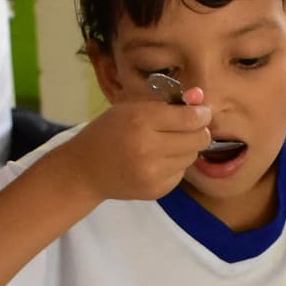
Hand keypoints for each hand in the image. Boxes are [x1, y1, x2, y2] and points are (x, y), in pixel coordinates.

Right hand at [58, 87, 212, 203]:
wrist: (85, 170)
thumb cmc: (108, 132)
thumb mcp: (131, 108)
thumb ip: (166, 102)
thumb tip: (200, 96)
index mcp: (140, 121)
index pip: (189, 118)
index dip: (200, 114)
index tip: (200, 112)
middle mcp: (148, 148)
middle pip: (198, 139)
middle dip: (198, 131)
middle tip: (188, 128)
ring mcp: (152, 173)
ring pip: (192, 156)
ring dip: (186, 148)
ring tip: (166, 144)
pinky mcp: (156, 190)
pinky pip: (181, 173)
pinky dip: (175, 165)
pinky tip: (157, 161)